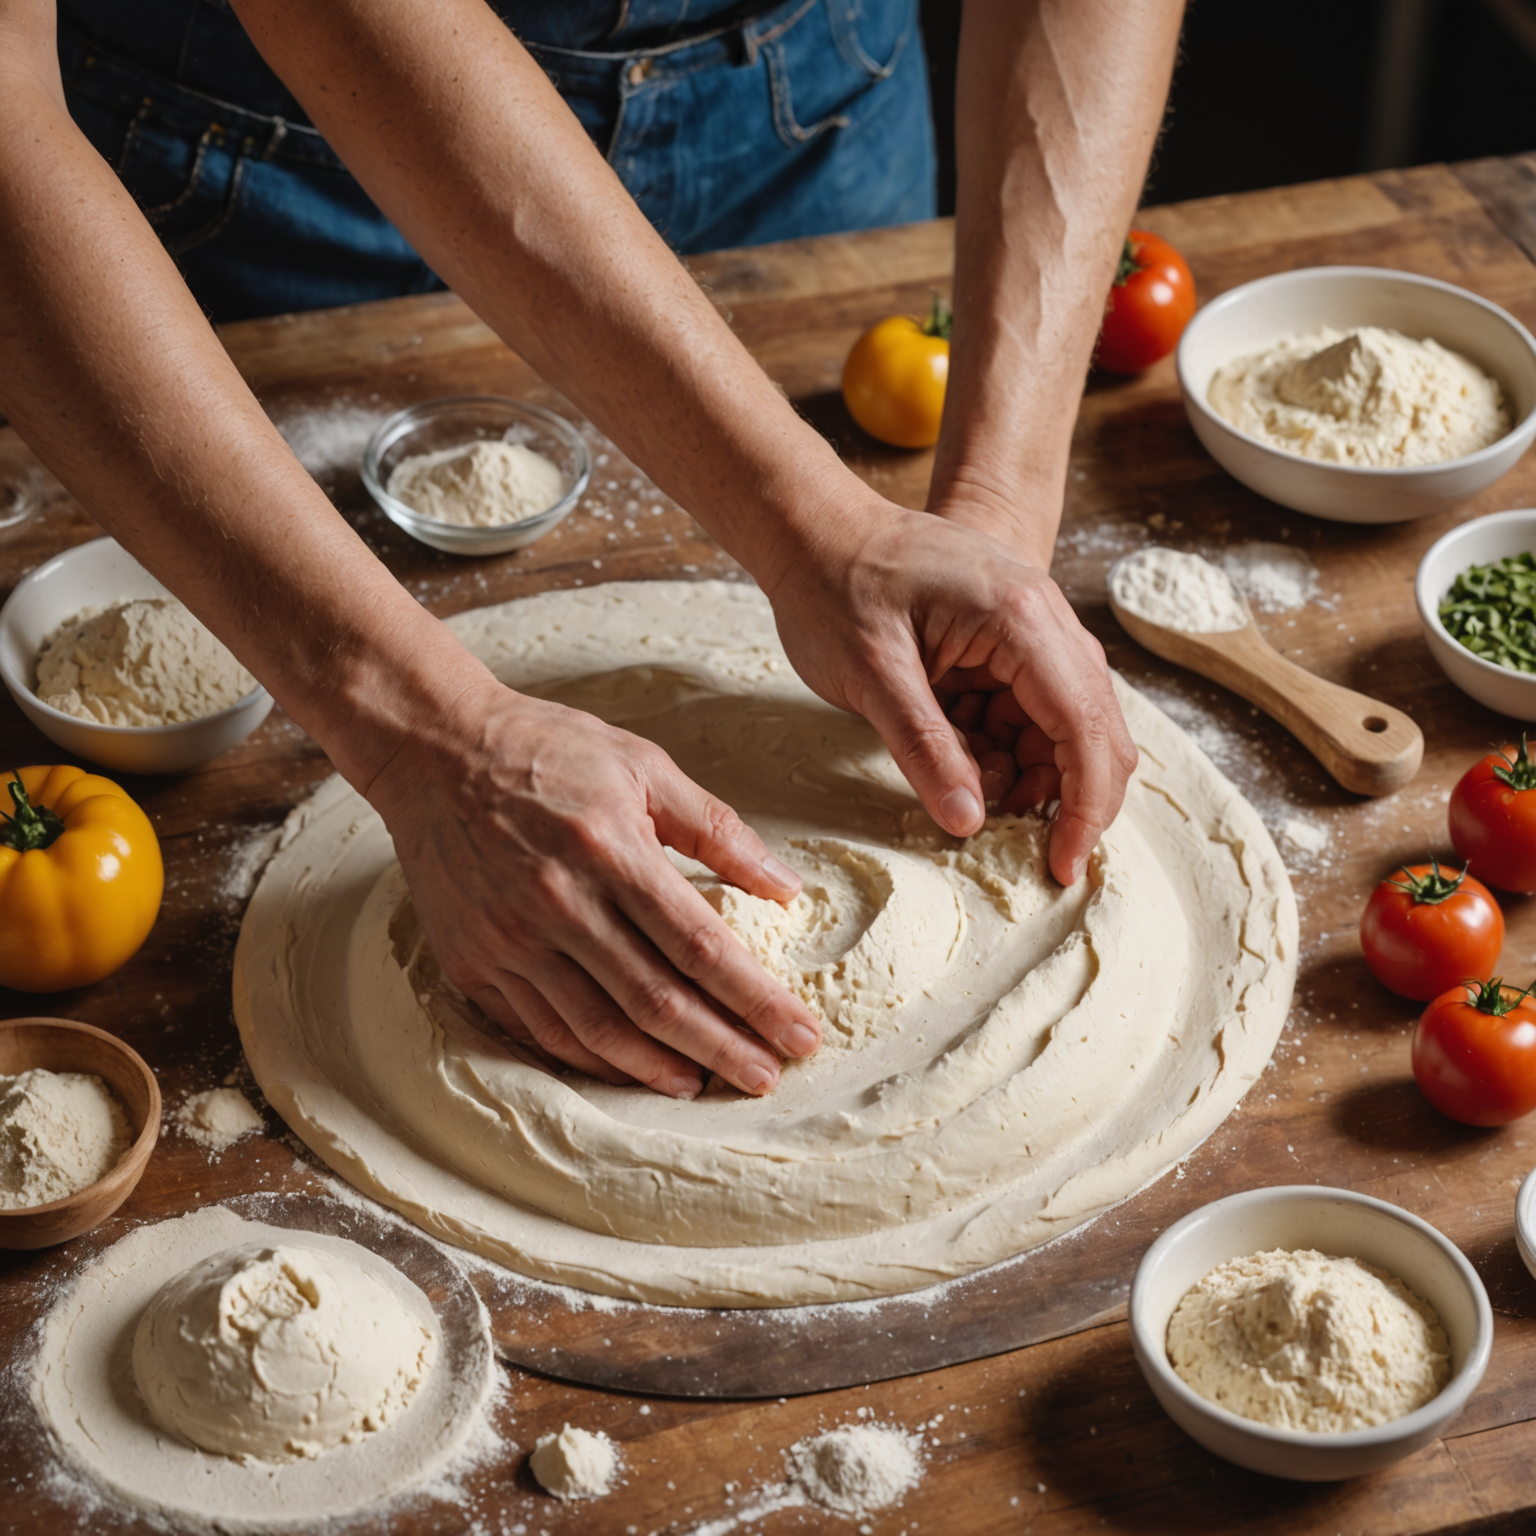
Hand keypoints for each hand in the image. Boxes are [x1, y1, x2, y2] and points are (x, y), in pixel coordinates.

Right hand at [363, 671, 822, 1097]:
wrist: (433, 750)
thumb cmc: (547, 750)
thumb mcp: (643, 765)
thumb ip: (717, 830)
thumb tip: (785, 888)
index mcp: (610, 850)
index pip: (699, 945)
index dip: (755, 999)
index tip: (798, 1033)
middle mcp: (558, 903)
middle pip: (656, 1001)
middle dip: (722, 1048)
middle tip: (767, 1077)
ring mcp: (510, 940)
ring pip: (597, 1030)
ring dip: (658, 1068)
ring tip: (704, 1084)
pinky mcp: (474, 962)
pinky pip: (540, 1029)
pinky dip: (591, 1058)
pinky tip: (630, 1066)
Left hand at [763, 499, 1136, 883]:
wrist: (812, 530)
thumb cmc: (834, 586)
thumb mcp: (871, 675)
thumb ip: (924, 748)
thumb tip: (968, 822)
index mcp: (1021, 617)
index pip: (1084, 725)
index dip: (1084, 804)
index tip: (1064, 865)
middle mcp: (1043, 617)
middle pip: (1093, 726)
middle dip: (1069, 797)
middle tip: (1030, 852)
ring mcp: (1029, 627)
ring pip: (1063, 723)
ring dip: (1031, 773)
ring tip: (971, 793)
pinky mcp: (1005, 642)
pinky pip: (1027, 709)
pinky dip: (1005, 748)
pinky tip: (964, 762)